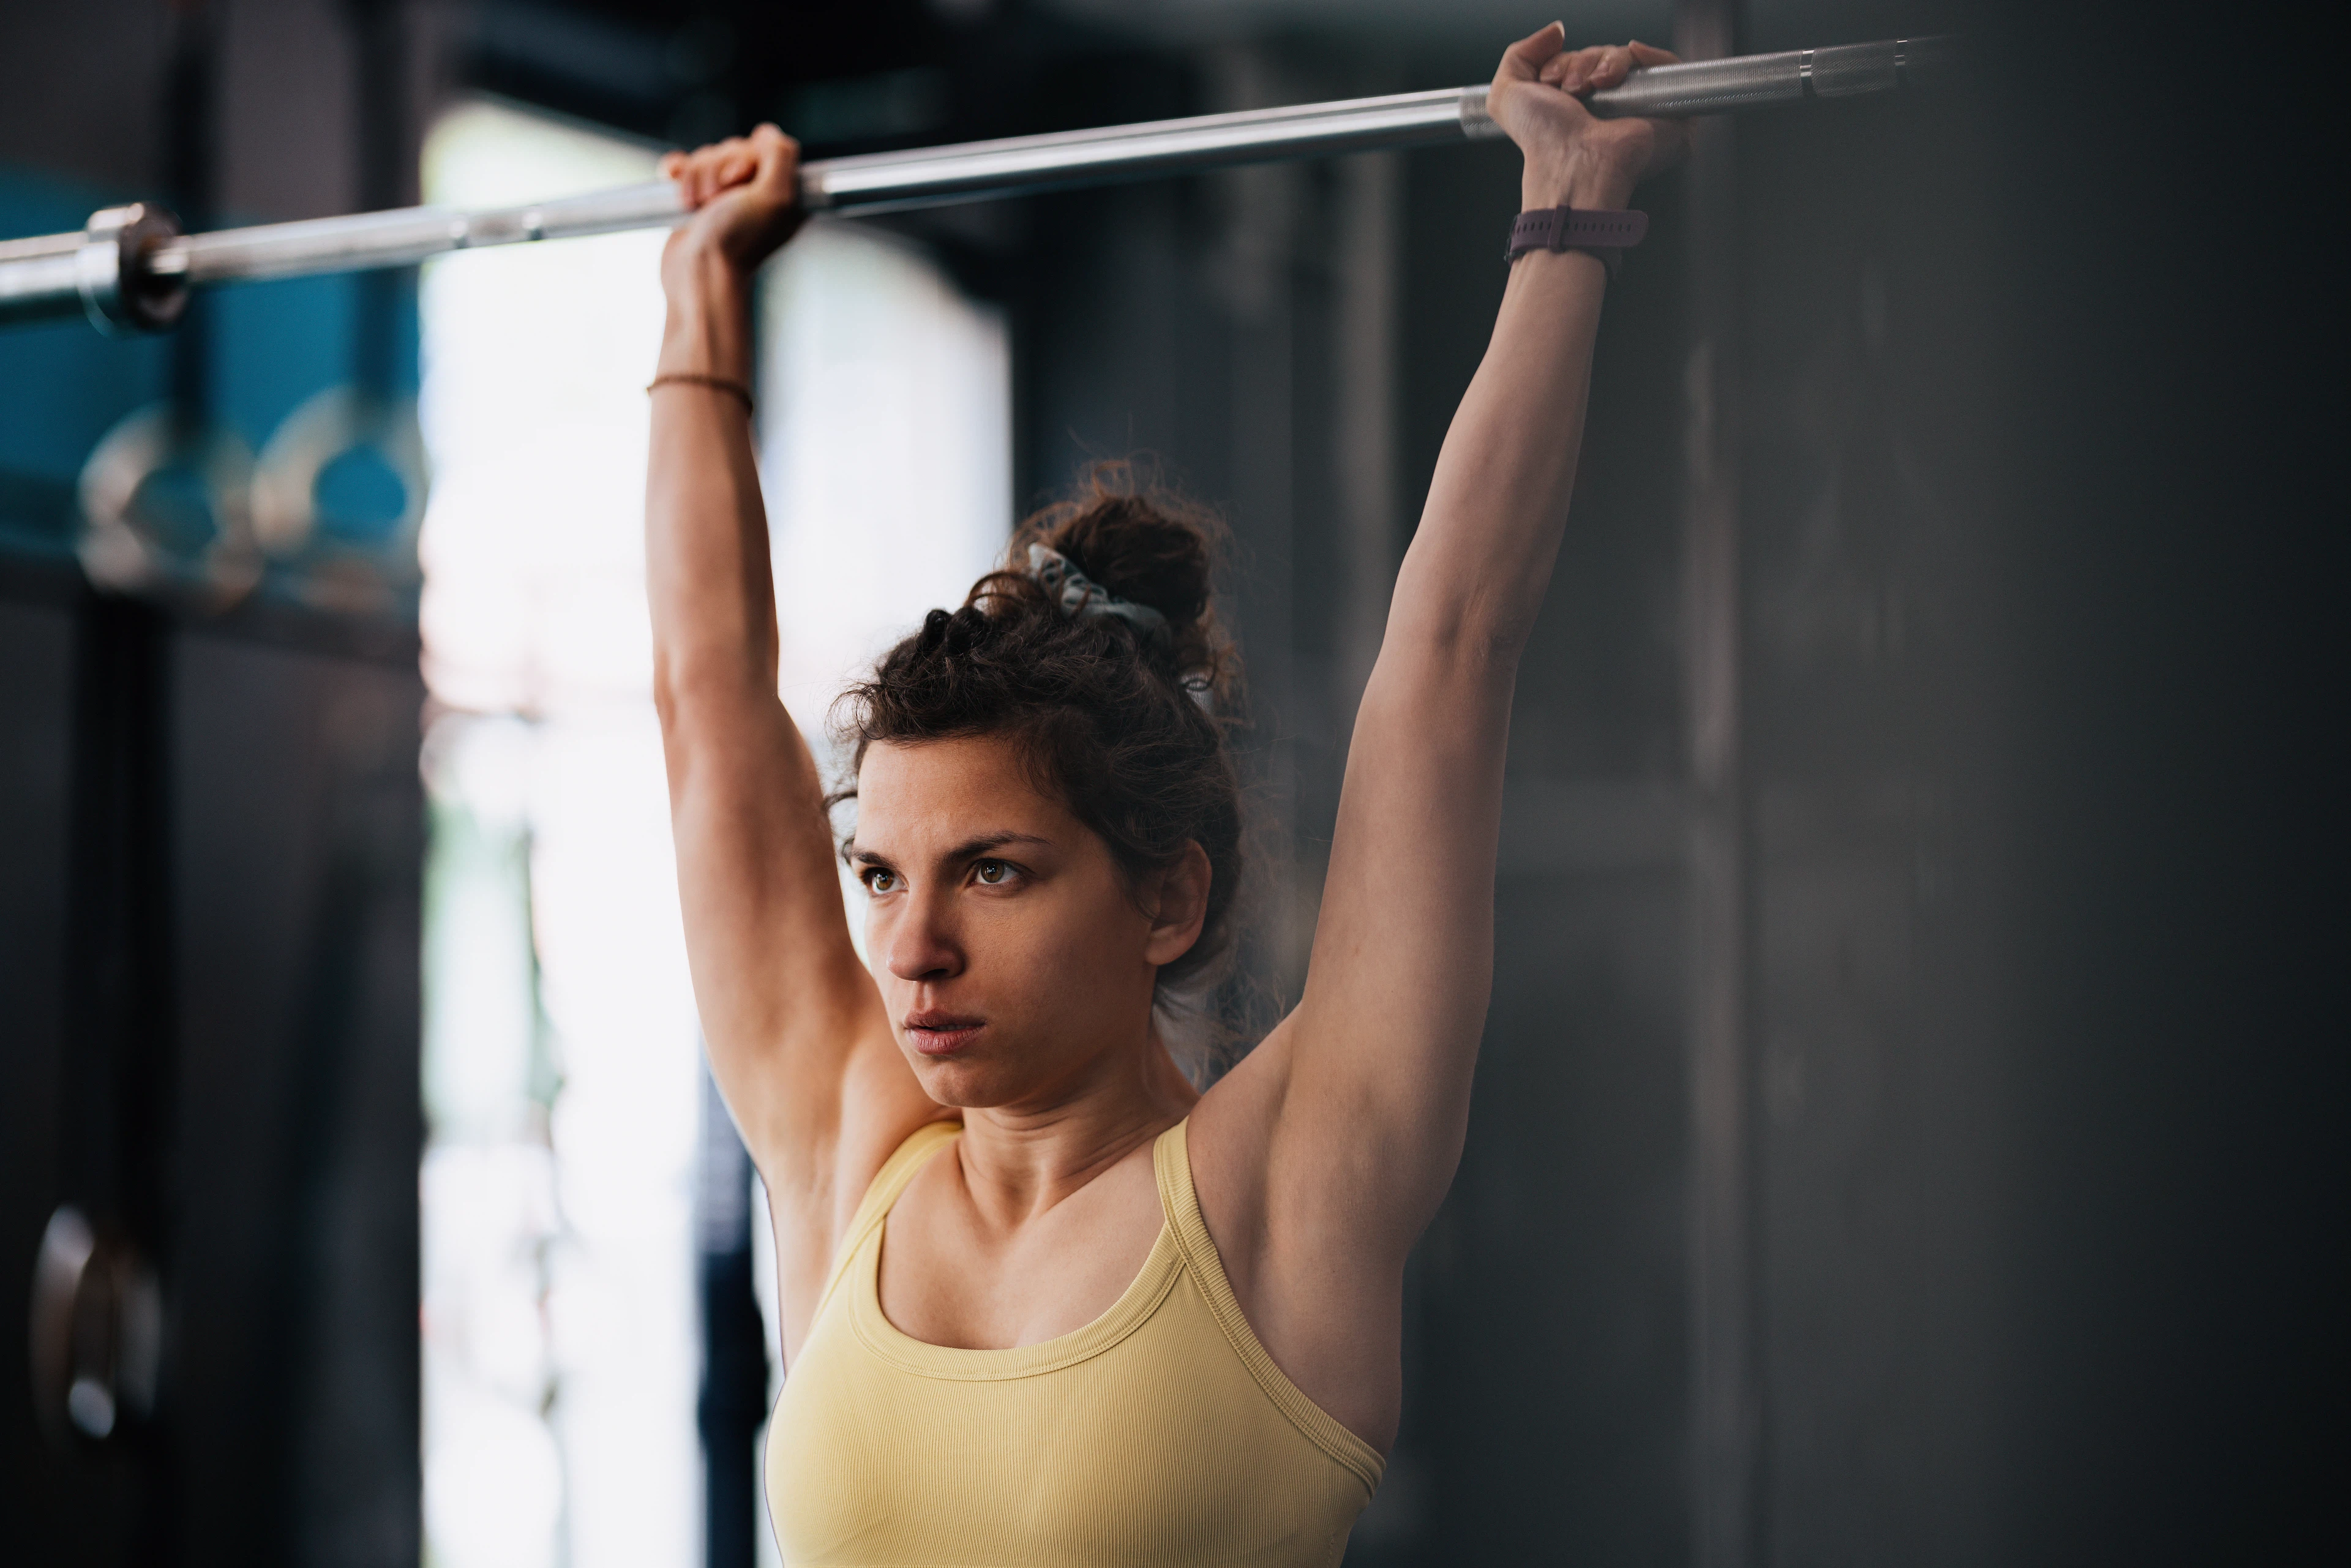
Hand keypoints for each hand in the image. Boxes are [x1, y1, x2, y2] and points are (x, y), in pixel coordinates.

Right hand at [658, 124, 805, 295]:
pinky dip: (676, 175)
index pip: (762, 145)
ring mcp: (722, 197)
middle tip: (718, 200)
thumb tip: (767, 133)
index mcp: (779, 191)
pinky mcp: (693, 201)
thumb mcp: (775, 197)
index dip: (745, 157)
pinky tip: (678, 192)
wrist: (698, 273)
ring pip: (704, 158)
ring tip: (697, 207)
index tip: (740, 181)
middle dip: (716, 170)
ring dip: (696, 178)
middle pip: (730, 149)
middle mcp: (753, 192)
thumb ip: (781, 157)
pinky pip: (682, 167)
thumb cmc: (737, 240)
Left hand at [1487, 25, 1688, 210]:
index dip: (1563, 61)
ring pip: (1629, 58)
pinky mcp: (1667, 110)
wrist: (1573, 164)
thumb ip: (1519, 55)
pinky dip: (1650, 54)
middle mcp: (1606, 108)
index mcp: (1574, 108)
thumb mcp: (1506, 94)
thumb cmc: (1543, 142)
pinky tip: (1632, 57)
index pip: (1577, 62)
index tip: (1550, 81)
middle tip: (1572, 89)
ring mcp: (1637, 108)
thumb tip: (1556, 31)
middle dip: (1582, 62)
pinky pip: (1667, 65)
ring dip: (1606, 62)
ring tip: (1594, 87)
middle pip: (1602, 57)